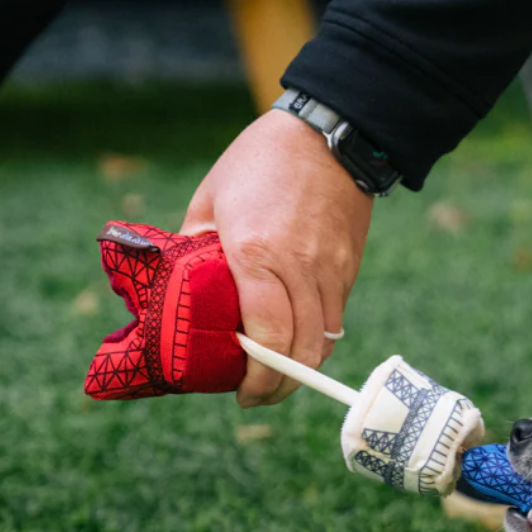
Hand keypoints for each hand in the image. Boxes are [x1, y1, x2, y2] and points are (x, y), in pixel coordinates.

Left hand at [183, 110, 373, 406]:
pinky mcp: (349, 267)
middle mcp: (300, 268)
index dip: (257, 376)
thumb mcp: (210, 200)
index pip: (267, 336)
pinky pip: (335, 317)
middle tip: (257, 395)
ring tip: (278, 374)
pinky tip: (298, 340)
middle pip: (302, 350)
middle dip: (281, 385)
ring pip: (324, 340)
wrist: (329, 136)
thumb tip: (183, 288)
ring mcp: (331, 269)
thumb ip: (196, 248)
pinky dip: (317, 338)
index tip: (240, 393)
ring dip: (302, 366)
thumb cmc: (260, 162)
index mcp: (256, 253)